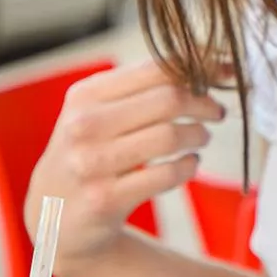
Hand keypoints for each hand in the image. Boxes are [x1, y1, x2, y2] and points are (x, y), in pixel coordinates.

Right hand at [24, 59, 225, 276]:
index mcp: (85, 95)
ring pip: (170, 137)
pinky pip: (165, 176)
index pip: (154, 68)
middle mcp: (84, 125)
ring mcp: (92, 164)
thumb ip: (140, 88)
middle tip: (216, 111)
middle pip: (168, 99)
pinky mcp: (105, 200)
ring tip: (202, 137)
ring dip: (198, 135)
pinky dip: (188, 167)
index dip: (199, 67)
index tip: (223, 71)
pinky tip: (190, 164)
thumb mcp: (95, 113)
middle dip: (204, 103)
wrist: (53, 213)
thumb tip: (208, 64)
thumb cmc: (87, 152)